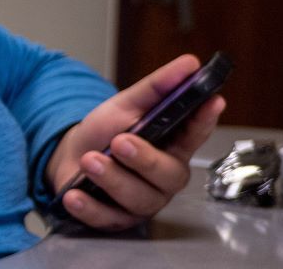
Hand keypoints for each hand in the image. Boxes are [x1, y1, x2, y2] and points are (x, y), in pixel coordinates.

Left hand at [46, 54, 226, 231]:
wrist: (70, 156)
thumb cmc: (106, 132)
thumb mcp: (127, 105)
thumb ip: (156, 88)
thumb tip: (189, 63)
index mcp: (173, 147)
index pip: (196, 134)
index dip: (205, 119)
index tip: (212, 101)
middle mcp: (163, 178)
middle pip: (168, 175)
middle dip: (144, 159)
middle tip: (120, 141)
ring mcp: (141, 201)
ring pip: (138, 198)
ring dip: (112, 178)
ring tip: (90, 159)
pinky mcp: (116, 218)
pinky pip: (107, 219)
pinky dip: (89, 208)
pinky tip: (75, 194)